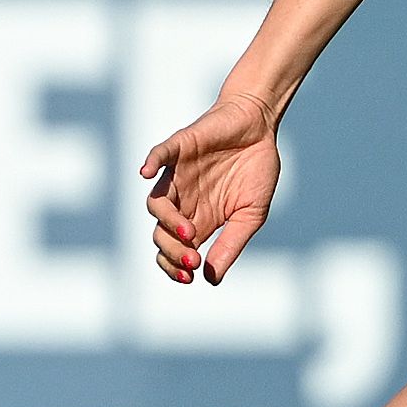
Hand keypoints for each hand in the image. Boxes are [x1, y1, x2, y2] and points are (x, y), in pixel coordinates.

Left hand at [139, 90, 283, 284]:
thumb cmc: (256, 171)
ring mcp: (178, 176)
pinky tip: (146, 173)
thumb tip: (211, 278)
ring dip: (167, 221)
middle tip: (192, 258)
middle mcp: (183, 202)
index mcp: (199, 220)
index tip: (190, 276)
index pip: (173, 250)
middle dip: (173, 251)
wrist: (259, 127)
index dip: (175, 266)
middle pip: (160, 234)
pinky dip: (151, 163)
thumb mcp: (250, 215)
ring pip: (156, 203)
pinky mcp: (180, 148)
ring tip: (188, 232)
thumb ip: (231, 244)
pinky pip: (159, 156)